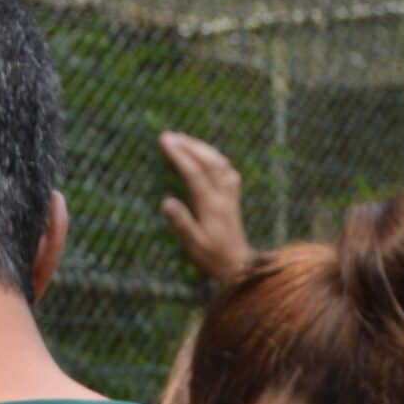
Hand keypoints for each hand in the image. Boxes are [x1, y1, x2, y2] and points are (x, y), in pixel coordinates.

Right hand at [158, 131, 255, 281]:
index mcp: (211, 206)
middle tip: (170, 135)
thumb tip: (166, 202)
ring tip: (185, 140)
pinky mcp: (234, 200)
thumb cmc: (213, 259)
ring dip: (202, 148)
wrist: (239, 267)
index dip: (179, 155)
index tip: (164, 141)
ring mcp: (231, 196)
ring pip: (219, 163)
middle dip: (188, 145)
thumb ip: (181, 223)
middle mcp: (223, 196)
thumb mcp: (193, 246)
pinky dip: (217, 159)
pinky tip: (209, 157)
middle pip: (208, 162)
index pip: (194, 173)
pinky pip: (228, 171)